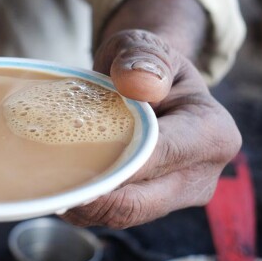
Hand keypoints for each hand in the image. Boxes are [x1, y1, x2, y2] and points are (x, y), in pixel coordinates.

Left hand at [62, 28, 241, 227]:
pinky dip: (86, 205)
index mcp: (212, 133)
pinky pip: (115, 215)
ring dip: (83, 204)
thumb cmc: (147, 64)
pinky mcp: (153, 208)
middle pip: (139, 201)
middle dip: (91, 197)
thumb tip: (137, 82)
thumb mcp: (145, 45)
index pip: (158, 156)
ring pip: (123, 215)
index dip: (116, 164)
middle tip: (48, 188)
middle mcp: (202, 176)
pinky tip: (61, 187)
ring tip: (49, 186)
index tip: (71, 167)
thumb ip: (142, 55)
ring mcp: (179, 198)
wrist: (154, 86)